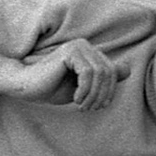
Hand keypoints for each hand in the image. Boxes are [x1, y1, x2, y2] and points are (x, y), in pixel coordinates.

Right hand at [13, 39, 128, 110]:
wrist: (27, 85)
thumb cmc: (52, 88)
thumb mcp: (84, 87)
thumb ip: (103, 78)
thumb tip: (128, 69)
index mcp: (90, 53)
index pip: (113, 71)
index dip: (110, 91)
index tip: (98, 106)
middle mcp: (86, 46)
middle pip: (109, 72)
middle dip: (103, 95)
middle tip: (90, 109)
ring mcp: (78, 47)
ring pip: (100, 73)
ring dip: (93, 95)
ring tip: (82, 106)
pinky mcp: (70, 52)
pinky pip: (88, 73)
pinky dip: (85, 89)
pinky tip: (76, 98)